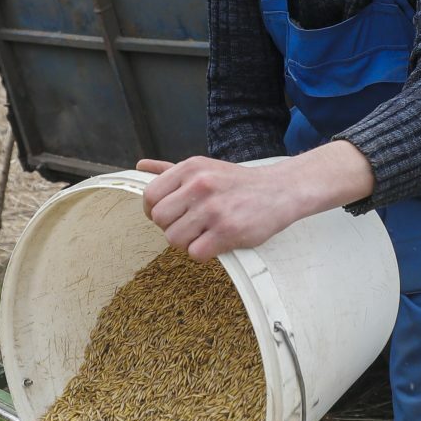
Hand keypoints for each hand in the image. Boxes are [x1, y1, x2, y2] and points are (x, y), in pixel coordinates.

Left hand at [134, 142, 374, 260]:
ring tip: (205, 234)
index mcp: (190, 168)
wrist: (281, 191)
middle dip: (172, 227)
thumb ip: (170, 170)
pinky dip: (204, 253)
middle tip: (192, 226)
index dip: (155, 211)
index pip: (150, 196)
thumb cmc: (238, 183)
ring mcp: (213, 209)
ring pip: (174, 239)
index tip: (172, 215)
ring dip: (187, 242)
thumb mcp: (205, 168)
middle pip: (160, 220)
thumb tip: (140, 167)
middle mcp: (199, 185)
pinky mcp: (228, 231)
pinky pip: (195, 253)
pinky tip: (217, 242)